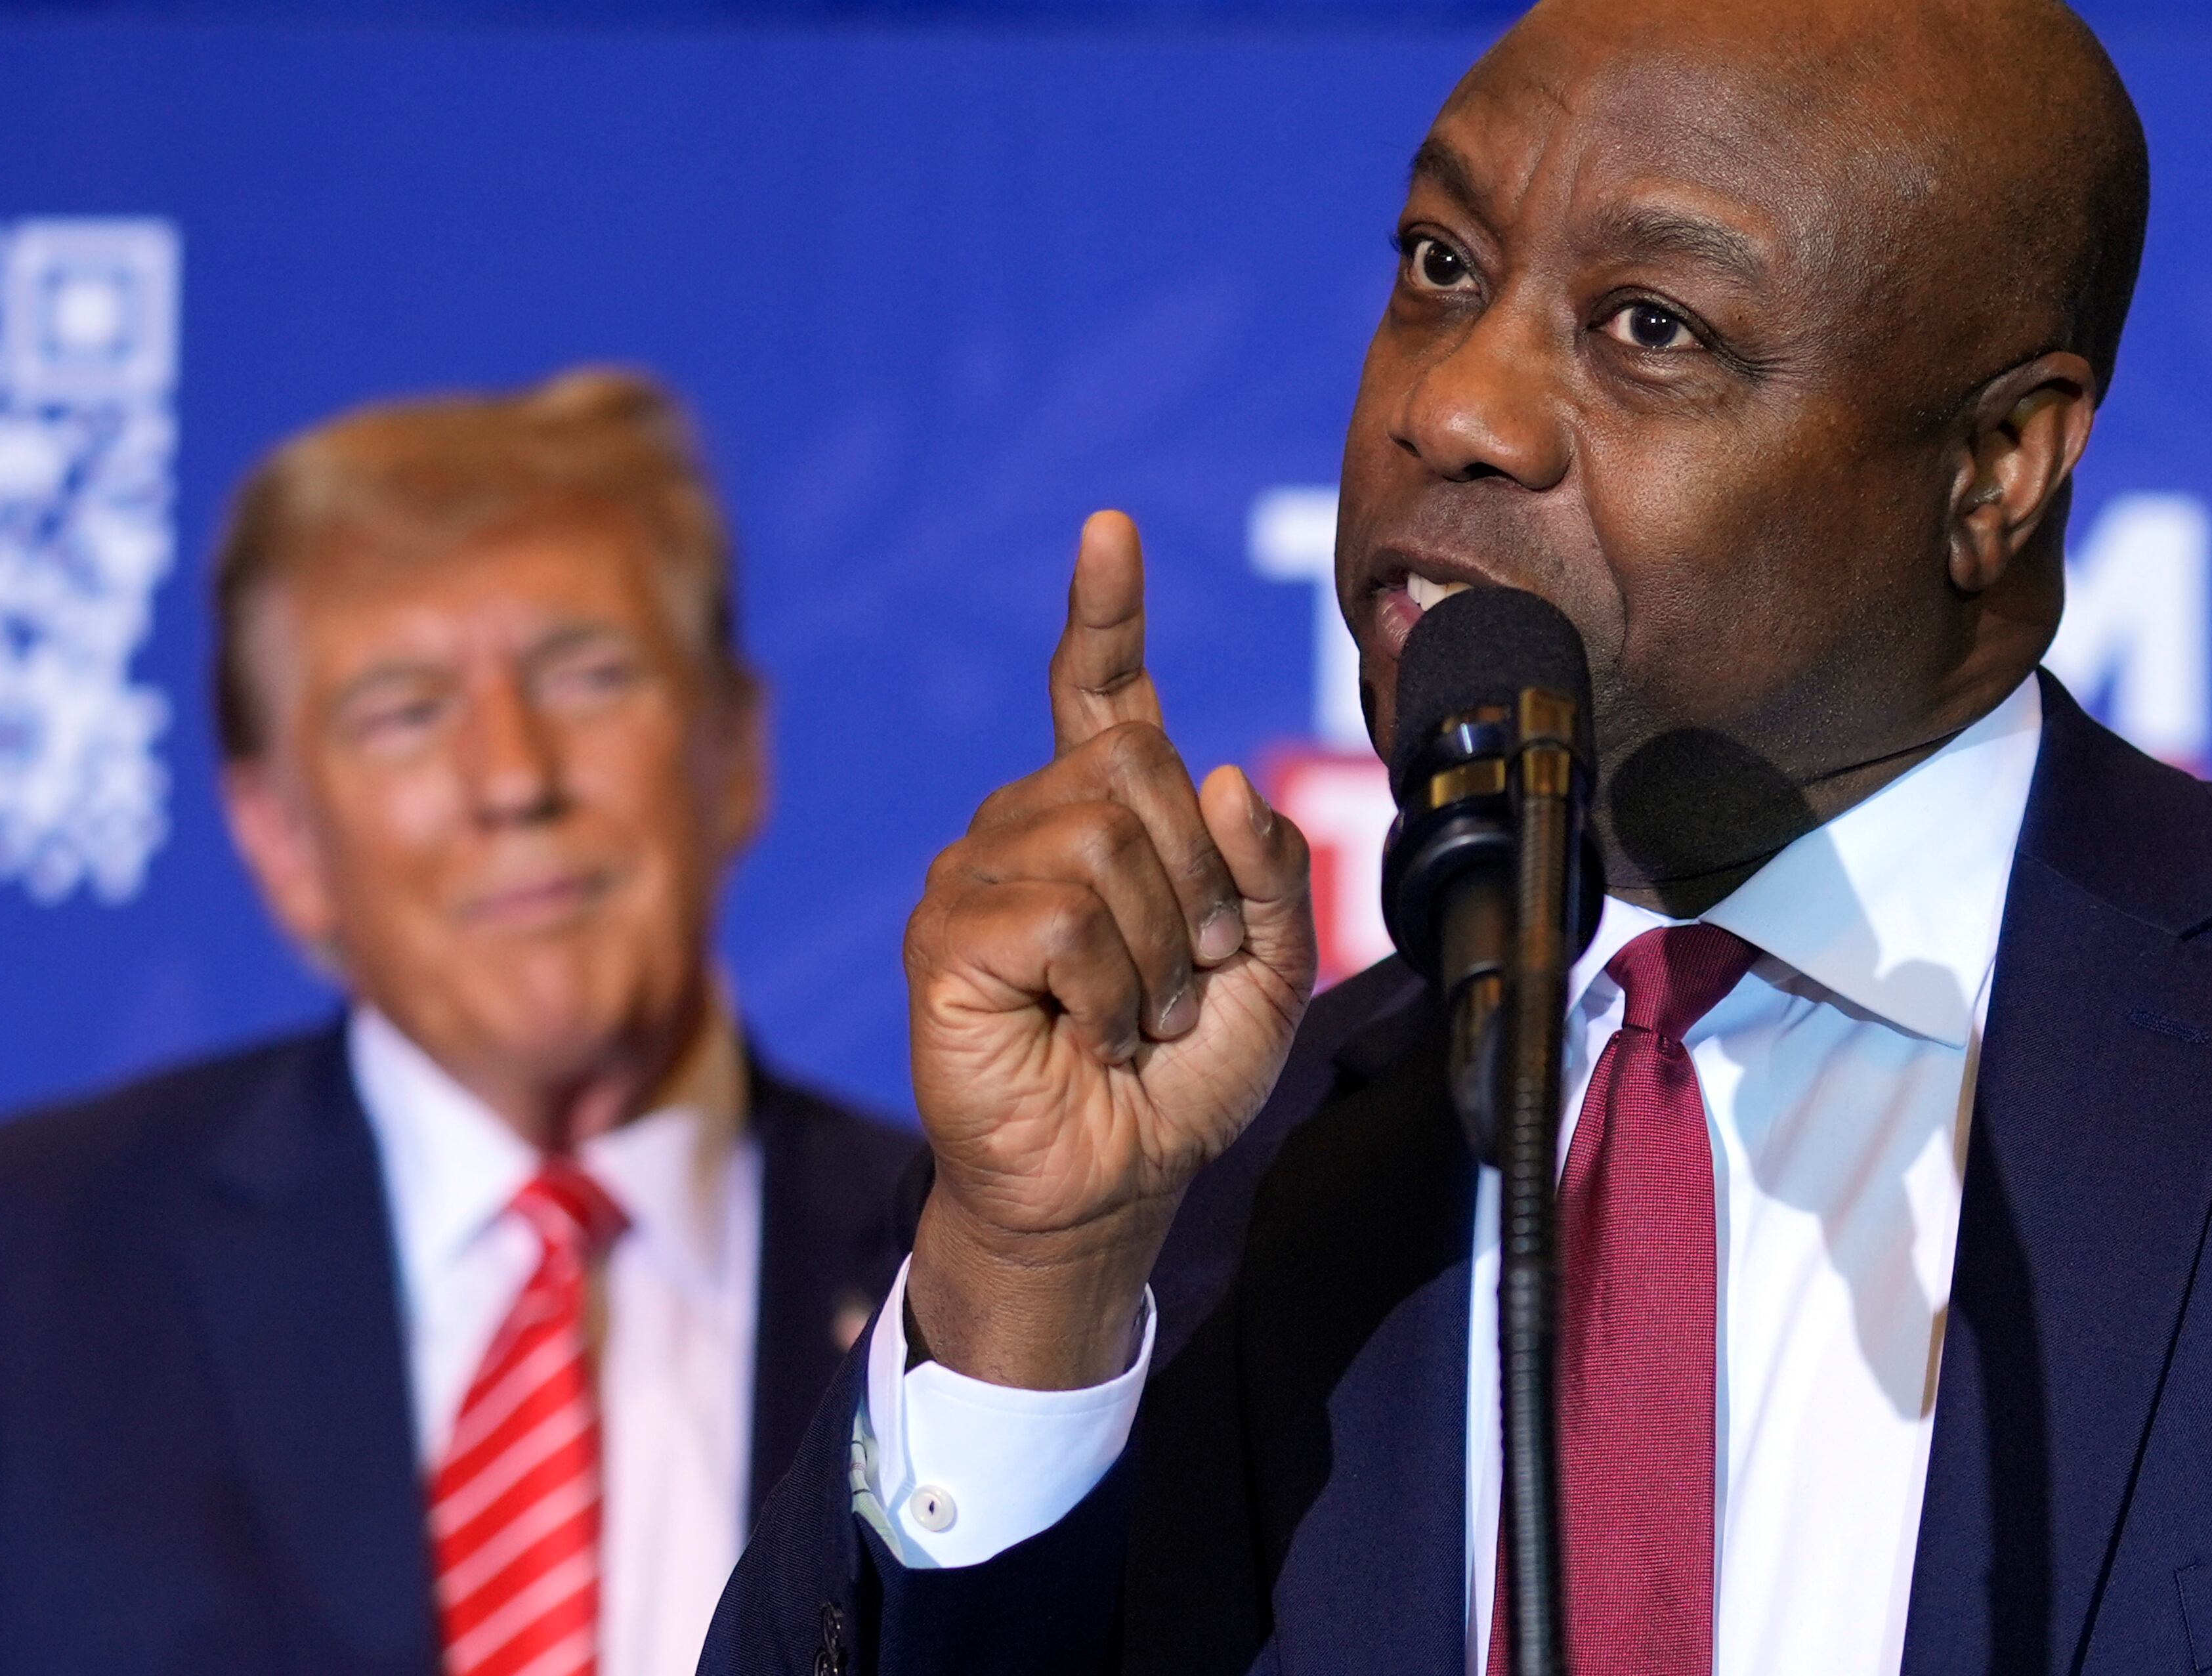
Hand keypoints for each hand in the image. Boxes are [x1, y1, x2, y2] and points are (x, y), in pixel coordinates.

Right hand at [903, 511, 1315, 1387]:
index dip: (1106, 613)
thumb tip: (1213, 771)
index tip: (1112, 531)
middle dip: (1197, 888)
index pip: (1098, 695)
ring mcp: (974, 877)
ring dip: (1157, 956)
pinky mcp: (942, 939)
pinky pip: (1058, 917)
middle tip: (1186, 981)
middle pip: (1132, 770)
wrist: (1111, 1185)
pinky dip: (1105, 991)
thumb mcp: (1269, 970)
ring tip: (1136, 1019)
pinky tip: (1087, 1035)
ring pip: (1100, 845)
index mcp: (1100, 821)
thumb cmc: (1177, 1080)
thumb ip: (1266, 868)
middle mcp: (1026, 828)